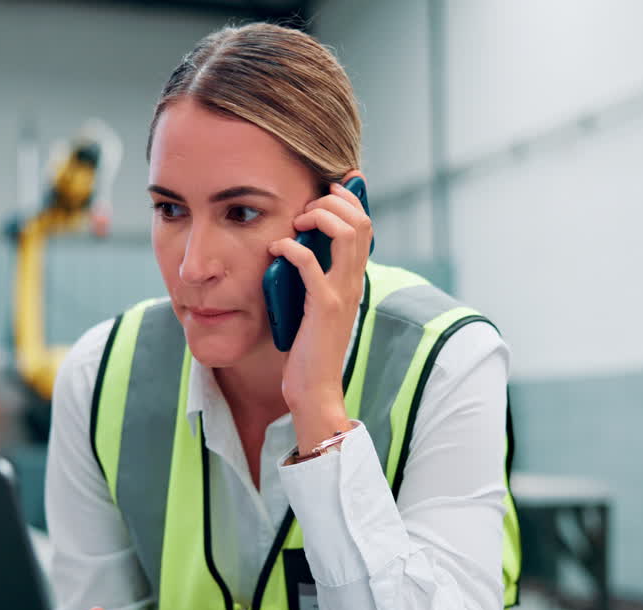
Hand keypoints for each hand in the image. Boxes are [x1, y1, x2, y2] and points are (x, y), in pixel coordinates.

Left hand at [267, 173, 370, 453]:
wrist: (315, 388)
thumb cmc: (310, 347)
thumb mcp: (317, 304)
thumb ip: (315, 277)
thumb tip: (298, 247)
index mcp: (354, 278)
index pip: (365, 224)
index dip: (349, 198)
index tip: (327, 188)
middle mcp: (354, 281)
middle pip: (361, 220)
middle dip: (333, 200)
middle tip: (307, 206)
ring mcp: (342, 292)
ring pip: (347, 233)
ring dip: (319, 216)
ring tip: (297, 221)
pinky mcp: (324, 306)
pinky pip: (311, 263)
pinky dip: (292, 247)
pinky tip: (277, 249)